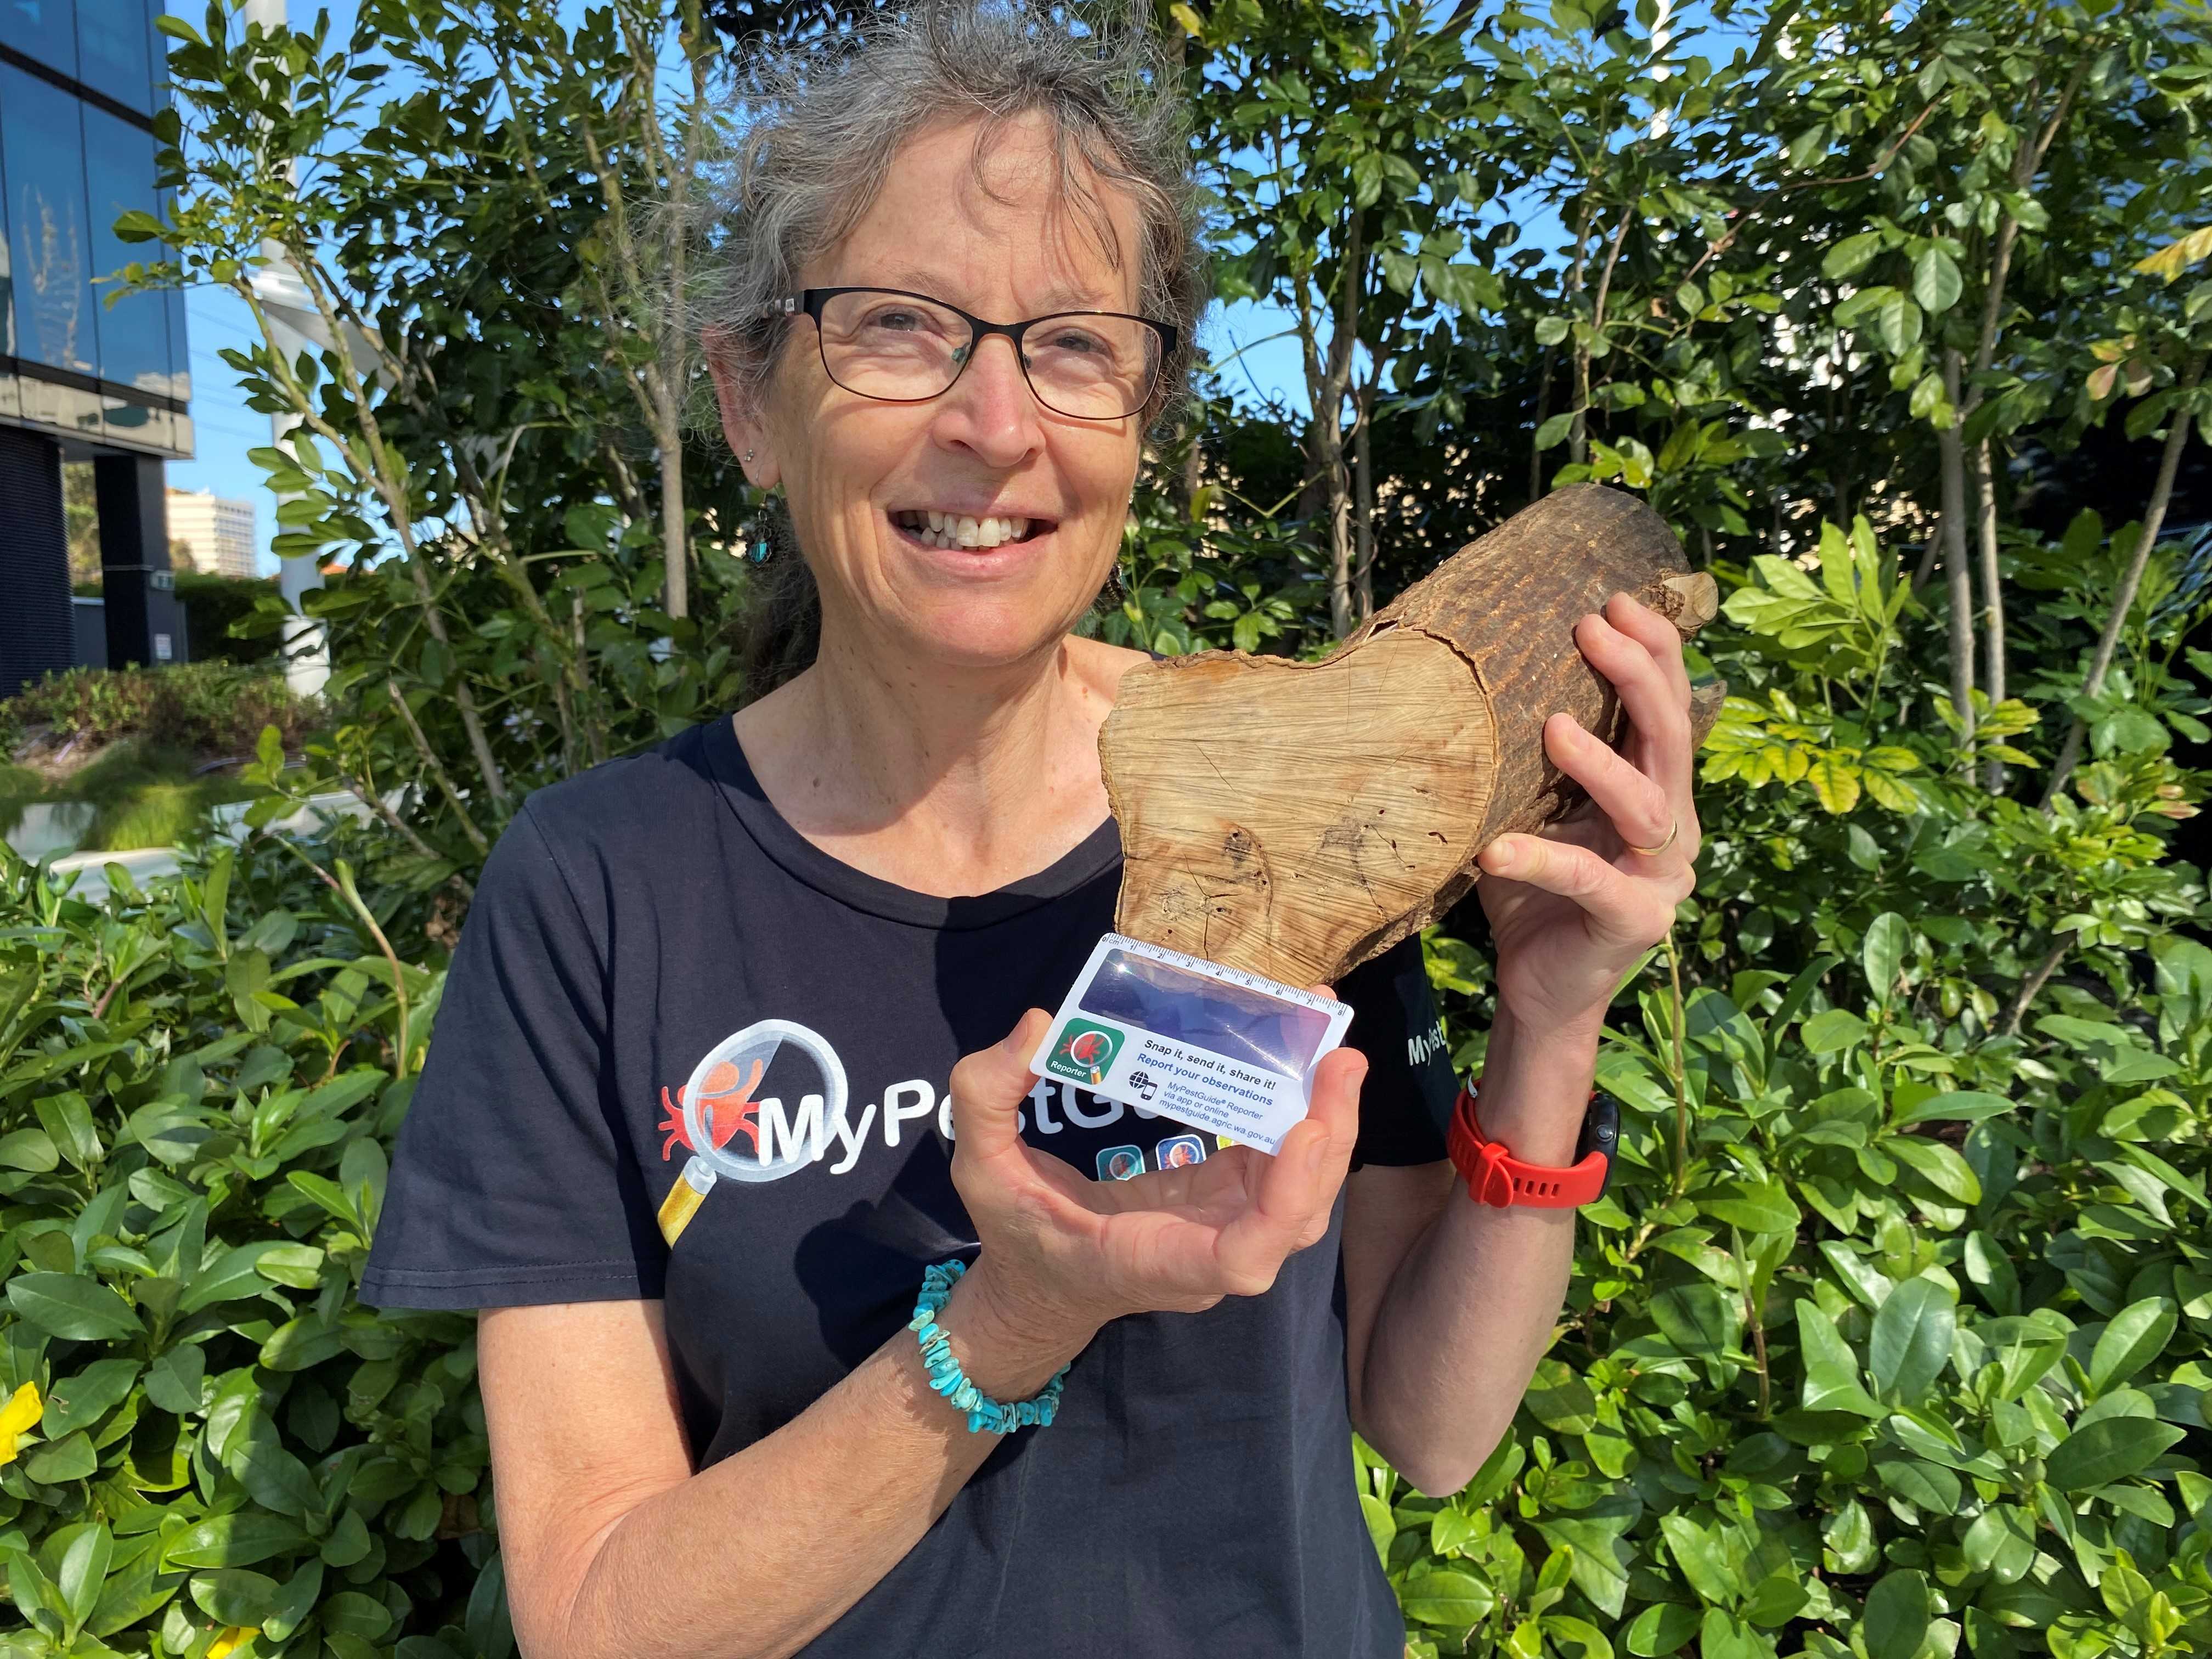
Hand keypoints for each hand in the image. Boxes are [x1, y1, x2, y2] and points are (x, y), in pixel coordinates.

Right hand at [942, 1009, 1366, 1378]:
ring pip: (1303, 1193)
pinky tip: (1302, 1055)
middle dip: (1328, 1138)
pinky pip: (1282, 1166)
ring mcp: (1226, 1231)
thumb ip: (988, 1099)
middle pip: (1296, 1218)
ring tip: (1330, 1043)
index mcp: (1151, 1260)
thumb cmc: (1016, 1234)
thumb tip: (1040, 1027)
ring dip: (1328, 1120)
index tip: (1303, 1133)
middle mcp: (1206, 1256)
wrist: (1041, 1286)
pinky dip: (1303, 1115)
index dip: (1282, 1201)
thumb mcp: (979, 1170)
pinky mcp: (1230, 1203)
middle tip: (1337, 1056)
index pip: (1240, 1258)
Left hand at [1474, 592, 1700, 1037]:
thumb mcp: (1535, 809)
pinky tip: (1498, 849)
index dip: (1654, 651)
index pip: (1668, 708)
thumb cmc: (1533, 890)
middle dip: (1638, 677)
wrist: (1539, 987)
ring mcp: (1660, 876)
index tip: (1617, 600)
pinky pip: (1589, 882)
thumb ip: (1535, 757)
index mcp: (1655, 789)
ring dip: (1601, 760)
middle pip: (1670, 740)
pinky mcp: (1634, 921)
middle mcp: (1672, 827)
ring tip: (1551, 724)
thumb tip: (1487, 673)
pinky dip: (1542, 861)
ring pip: (1646, 806)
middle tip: (1595, 626)